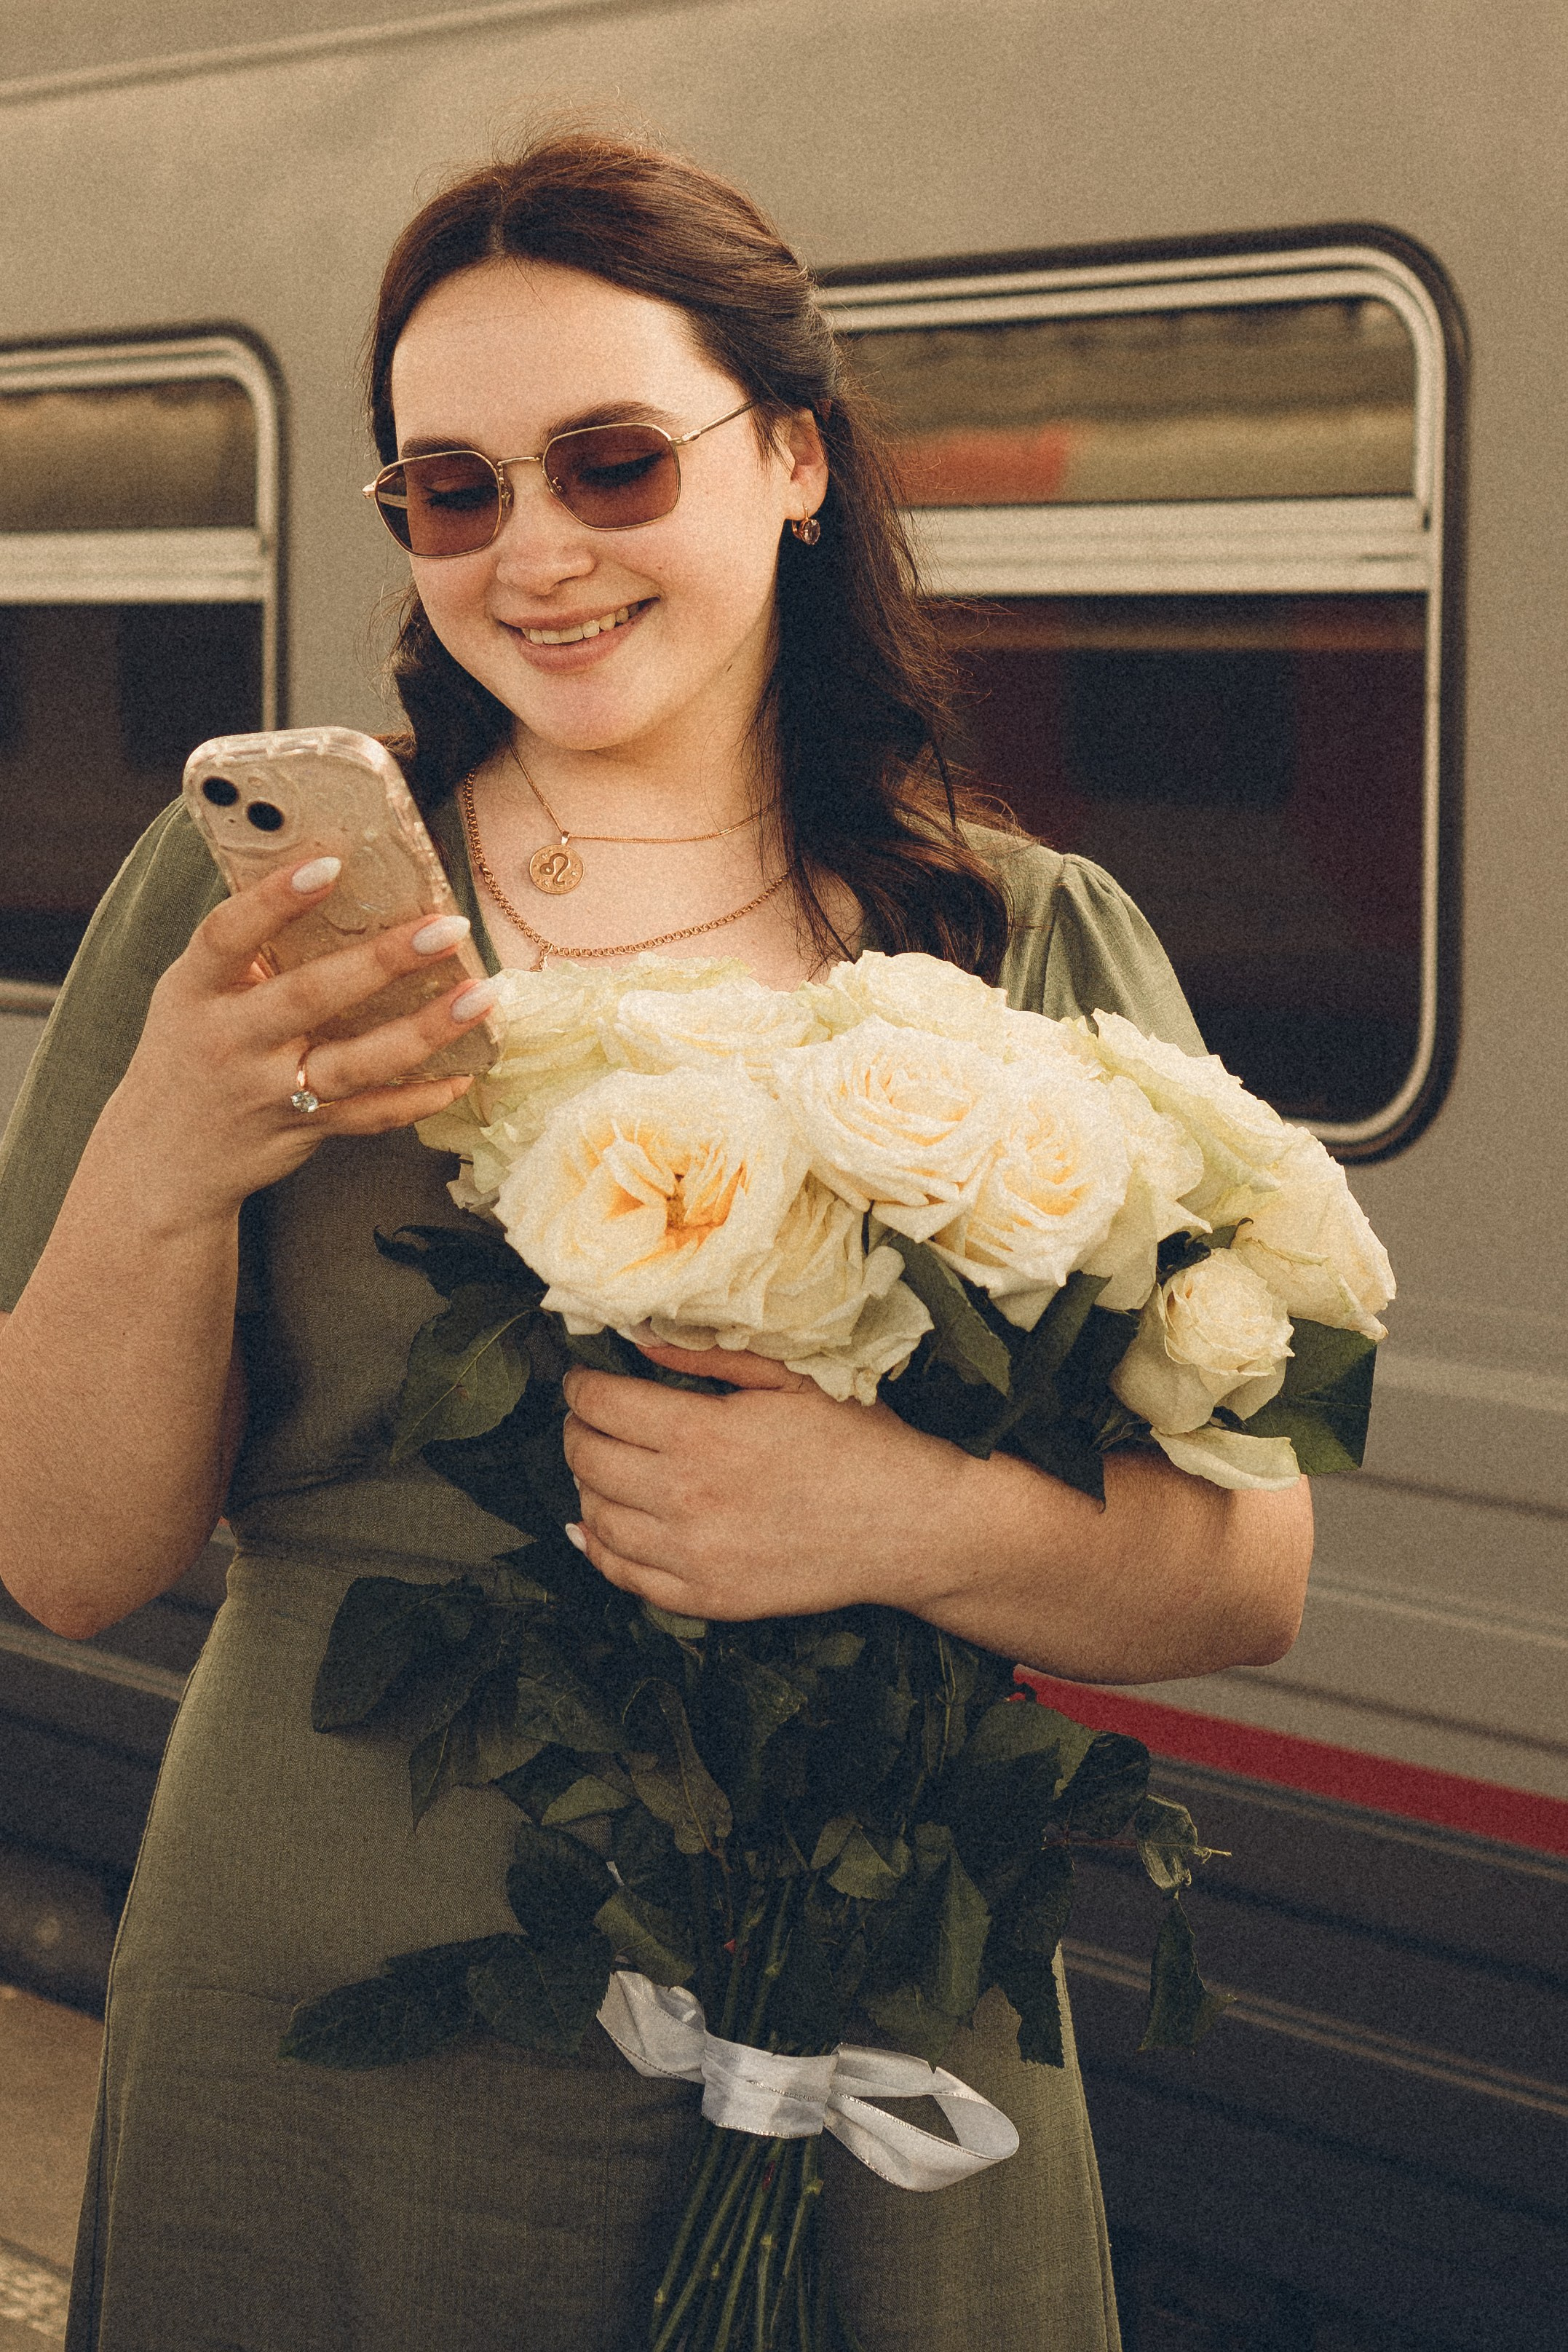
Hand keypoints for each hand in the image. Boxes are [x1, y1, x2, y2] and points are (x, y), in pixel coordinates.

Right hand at [107, 858, 497, 1229]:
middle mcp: (230, 1041)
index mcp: (196, 991)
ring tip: (481, 997)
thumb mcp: (195, 994)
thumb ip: (248, 949)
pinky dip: (418, 1099)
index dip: (275, 899)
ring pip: (355, 1063)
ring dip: (424, 1031)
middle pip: (310, 996)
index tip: (330, 866)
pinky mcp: (302, 1130)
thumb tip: (331, 879)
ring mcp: (268, 1092)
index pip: (227, 935)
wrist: (163, 1159)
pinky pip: (370, 1116)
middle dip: (383, 960)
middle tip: (446, 929)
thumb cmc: (192, 1051)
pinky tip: (463, 1074)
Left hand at [560, 1340, 978, 1620]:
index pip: (601, 1404)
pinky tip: (599, 1527)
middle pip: (587, 1460)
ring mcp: (693, 1556)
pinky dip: (600, 1548)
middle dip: (578, 1430)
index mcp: (703, 1435)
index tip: (585, 1379)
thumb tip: (636, 1337)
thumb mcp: (790, 1379)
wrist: (913, 1526)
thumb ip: (707, 1357)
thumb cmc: (860, 1442)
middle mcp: (685, 1499)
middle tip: (590, 1417)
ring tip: (603, 1464)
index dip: (582, 1385)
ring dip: (587, 1485)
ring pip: (597, 1518)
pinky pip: (625, 1576)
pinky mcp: (708, 1598)